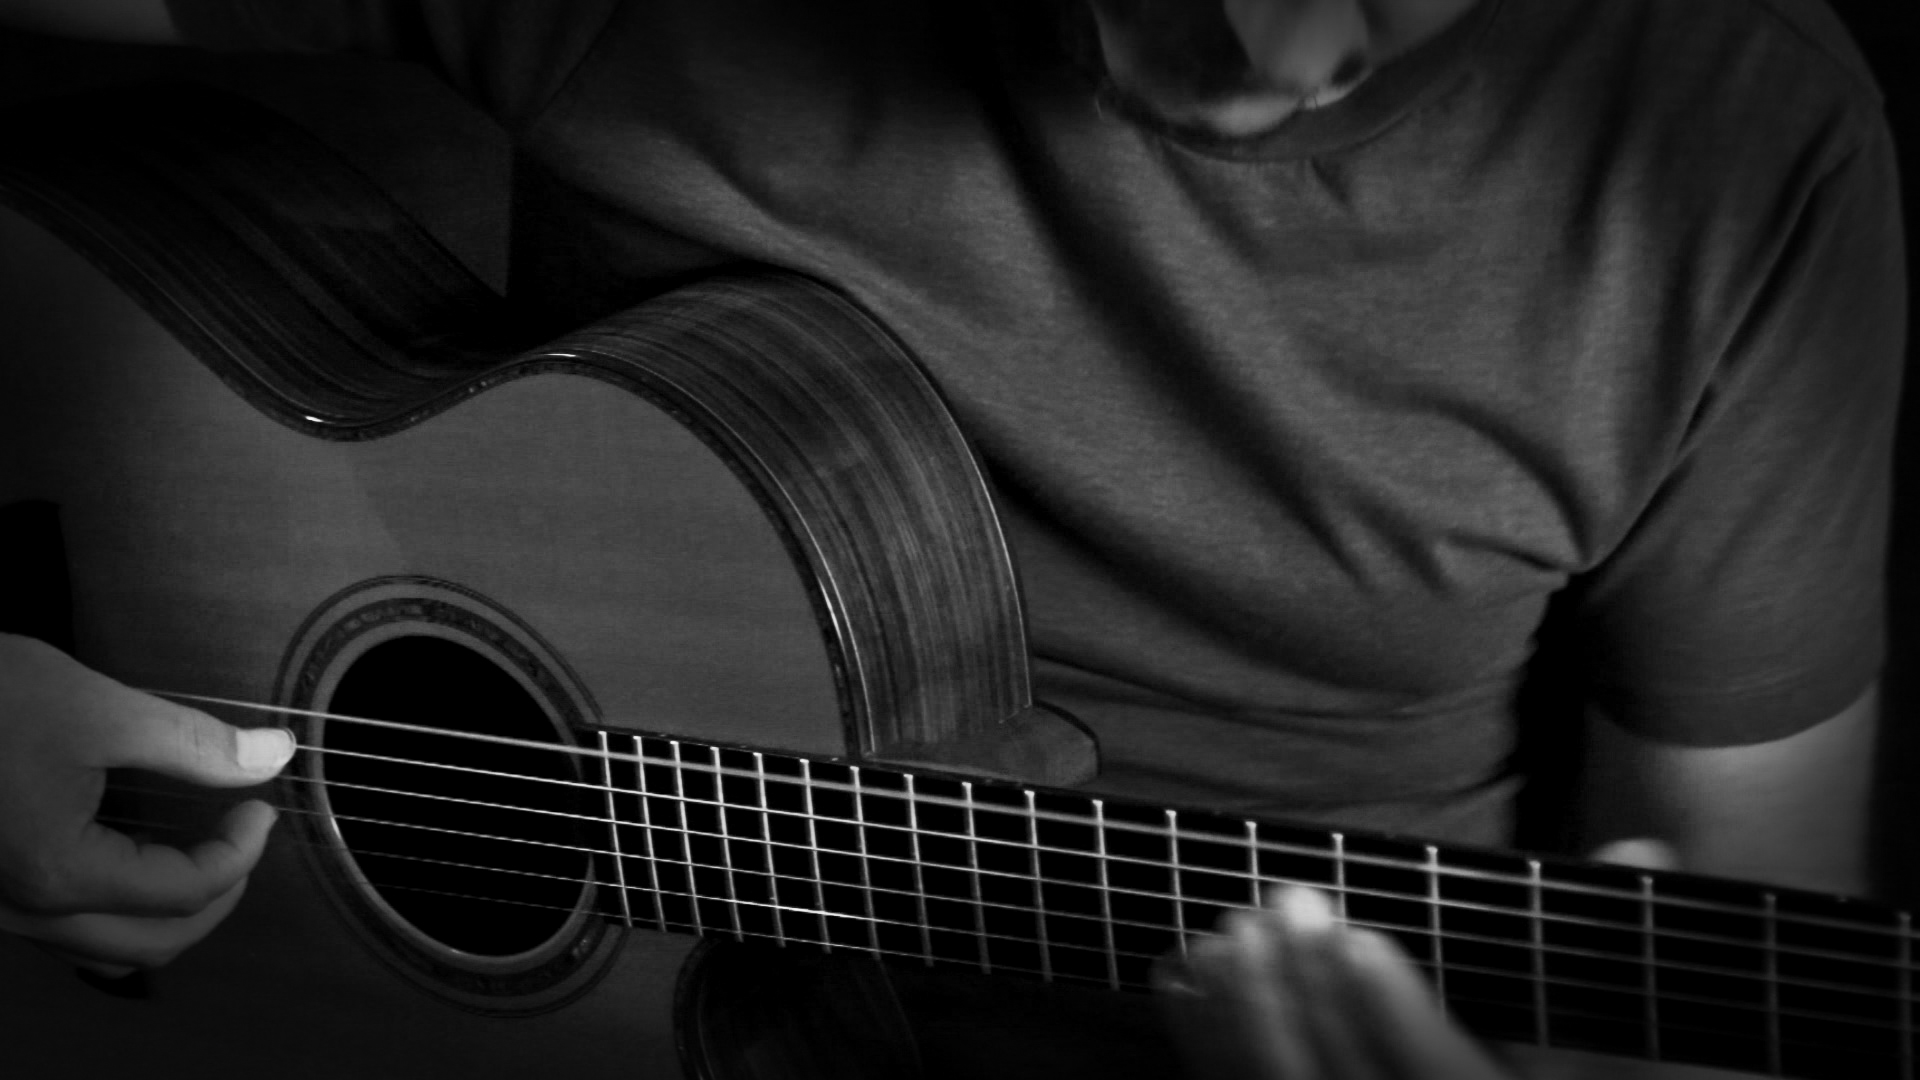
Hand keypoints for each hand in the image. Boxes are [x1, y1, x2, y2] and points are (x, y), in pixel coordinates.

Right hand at [0, 633, 294, 975]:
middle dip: (217, 898)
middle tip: (241, 837)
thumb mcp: (97, 708)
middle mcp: (22, 911)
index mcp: (58, 873)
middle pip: (152, 946)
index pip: (189, 891)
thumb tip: (274, 754)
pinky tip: (127, 851)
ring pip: (101, 951)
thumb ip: (193, 744)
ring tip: (194, 847)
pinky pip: (60, 930)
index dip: (243, 849)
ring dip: (164, 913)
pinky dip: (112, 908)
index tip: (261, 804)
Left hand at [1156, 840, 1678, 1078]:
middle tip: (1283, 903)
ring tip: (1229, 932)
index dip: (1396, 1014)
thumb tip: (1647, 846)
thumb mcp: (1630, 1023)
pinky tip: (1185, 971)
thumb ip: (1619, 947)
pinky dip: (1206, 1038)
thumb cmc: (1592, 1065)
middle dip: (1307, 993)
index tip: (1356, 936)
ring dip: (1247, 1014)